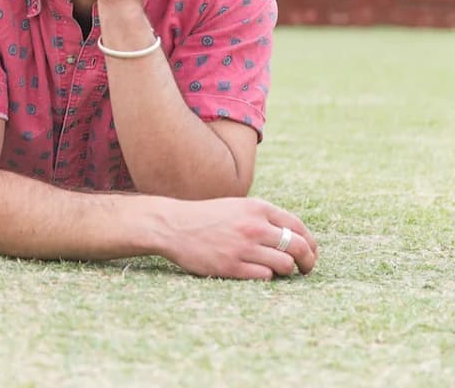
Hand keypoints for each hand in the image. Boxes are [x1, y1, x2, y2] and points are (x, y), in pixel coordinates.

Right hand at [159, 196, 318, 279]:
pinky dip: (267, 276)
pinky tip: (257, 272)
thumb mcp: (238, 207)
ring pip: (285, 264)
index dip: (311, 243)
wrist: (172, 225)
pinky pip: (265, 277)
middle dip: (308, 261)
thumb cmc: (207, 217)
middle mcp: (253, 226)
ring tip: (279, 271)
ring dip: (287, 270)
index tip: (311, 253)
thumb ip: (265, 217)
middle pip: (299, 247)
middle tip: (306, 269)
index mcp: (257, 208)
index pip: (299, 227)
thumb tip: (297, 237)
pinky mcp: (232, 267)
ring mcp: (243, 247)